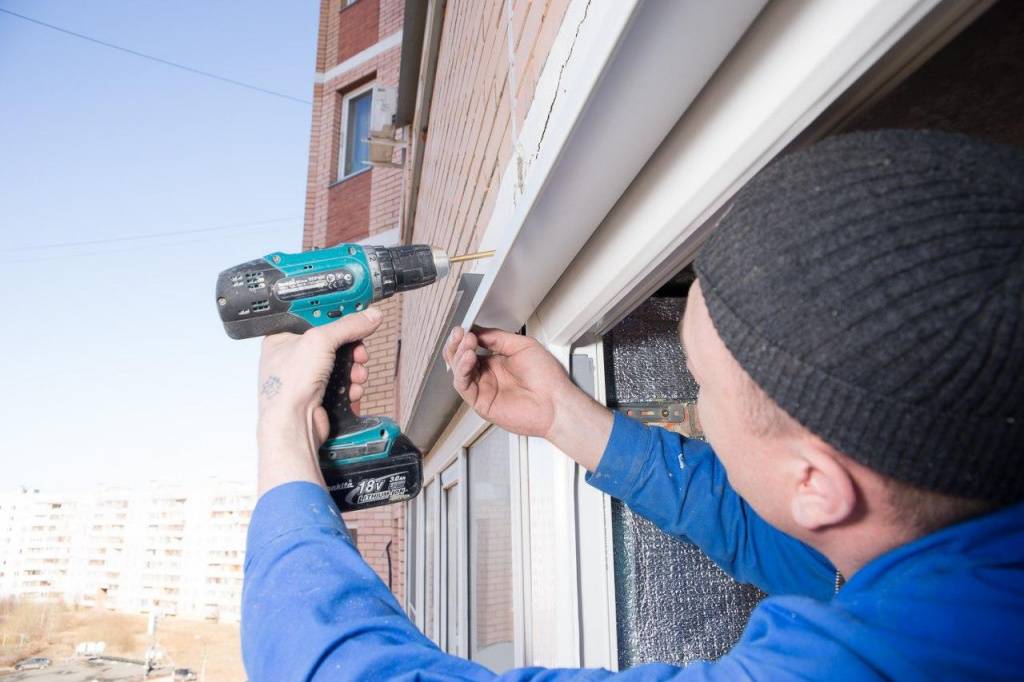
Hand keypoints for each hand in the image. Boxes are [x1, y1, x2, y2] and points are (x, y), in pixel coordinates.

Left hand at [256, 307, 382, 494]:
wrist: (293, 425)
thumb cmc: (288, 386)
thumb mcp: (320, 341)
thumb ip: (348, 326)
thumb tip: (369, 316)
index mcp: (283, 338)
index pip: (314, 317)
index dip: (336, 314)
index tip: (356, 311)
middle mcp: (293, 357)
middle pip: (333, 341)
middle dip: (351, 348)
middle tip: (358, 351)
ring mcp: (307, 378)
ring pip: (341, 364)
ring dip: (354, 369)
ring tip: (356, 374)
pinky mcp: (320, 395)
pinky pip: (343, 383)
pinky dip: (351, 386)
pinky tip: (352, 389)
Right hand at [444, 326, 612, 469]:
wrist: (556, 402)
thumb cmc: (547, 379)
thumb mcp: (523, 346)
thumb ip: (498, 338)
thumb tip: (478, 331)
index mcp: (497, 362)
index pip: (473, 348)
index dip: (466, 337)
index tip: (465, 327)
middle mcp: (488, 376)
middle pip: (461, 359)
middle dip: (458, 344)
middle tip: (461, 333)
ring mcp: (484, 389)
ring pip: (459, 371)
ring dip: (459, 354)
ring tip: (466, 342)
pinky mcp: (481, 403)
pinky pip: (463, 385)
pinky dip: (462, 370)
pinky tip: (468, 357)